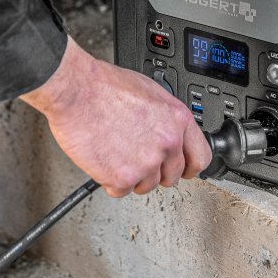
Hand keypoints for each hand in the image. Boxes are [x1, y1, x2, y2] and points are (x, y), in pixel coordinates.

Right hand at [19, 39, 212, 197]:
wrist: (76, 90)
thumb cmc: (105, 86)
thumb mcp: (150, 92)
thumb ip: (165, 118)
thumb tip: (168, 132)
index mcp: (178, 120)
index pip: (200, 157)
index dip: (190, 166)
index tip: (184, 169)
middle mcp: (167, 143)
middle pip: (172, 176)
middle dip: (156, 172)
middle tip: (138, 160)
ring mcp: (147, 163)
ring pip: (146, 185)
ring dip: (132, 176)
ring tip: (115, 154)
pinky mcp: (123, 177)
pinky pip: (121, 191)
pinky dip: (110, 181)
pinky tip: (103, 161)